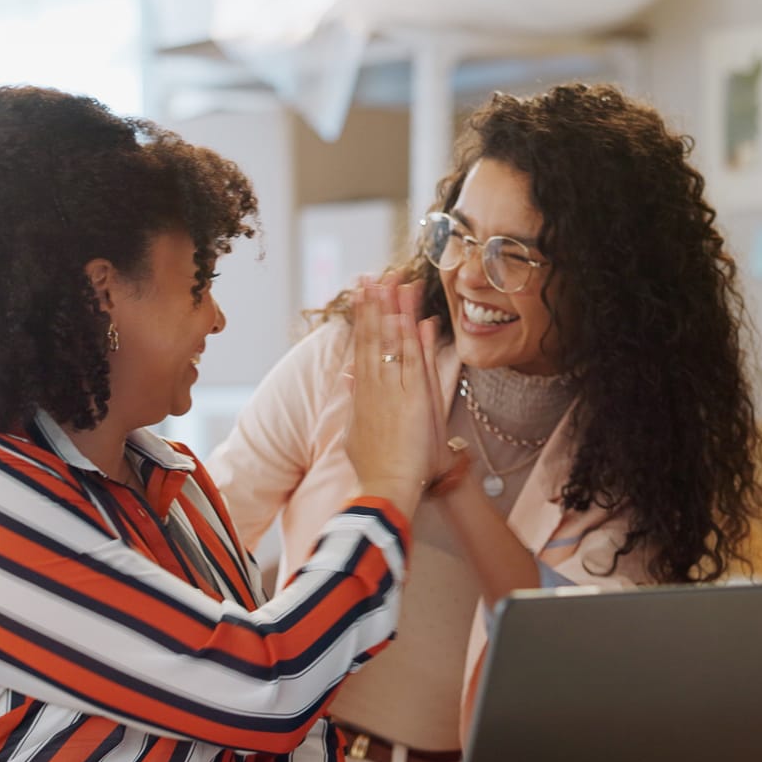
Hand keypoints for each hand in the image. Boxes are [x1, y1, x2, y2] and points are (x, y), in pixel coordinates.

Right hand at [344, 275, 441, 513]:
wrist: (385, 487)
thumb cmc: (376, 467)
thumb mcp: (357, 431)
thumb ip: (355, 401)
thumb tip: (347, 377)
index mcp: (363, 393)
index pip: (364, 347)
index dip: (365, 318)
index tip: (364, 293)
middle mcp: (375, 387)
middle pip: (374, 337)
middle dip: (374, 305)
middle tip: (373, 275)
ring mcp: (393, 391)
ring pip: (392, 343)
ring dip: (393, 311)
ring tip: (392, 281)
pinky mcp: (413, 399)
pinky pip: (413, 361)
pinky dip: (414, 337)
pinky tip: (414, 315)